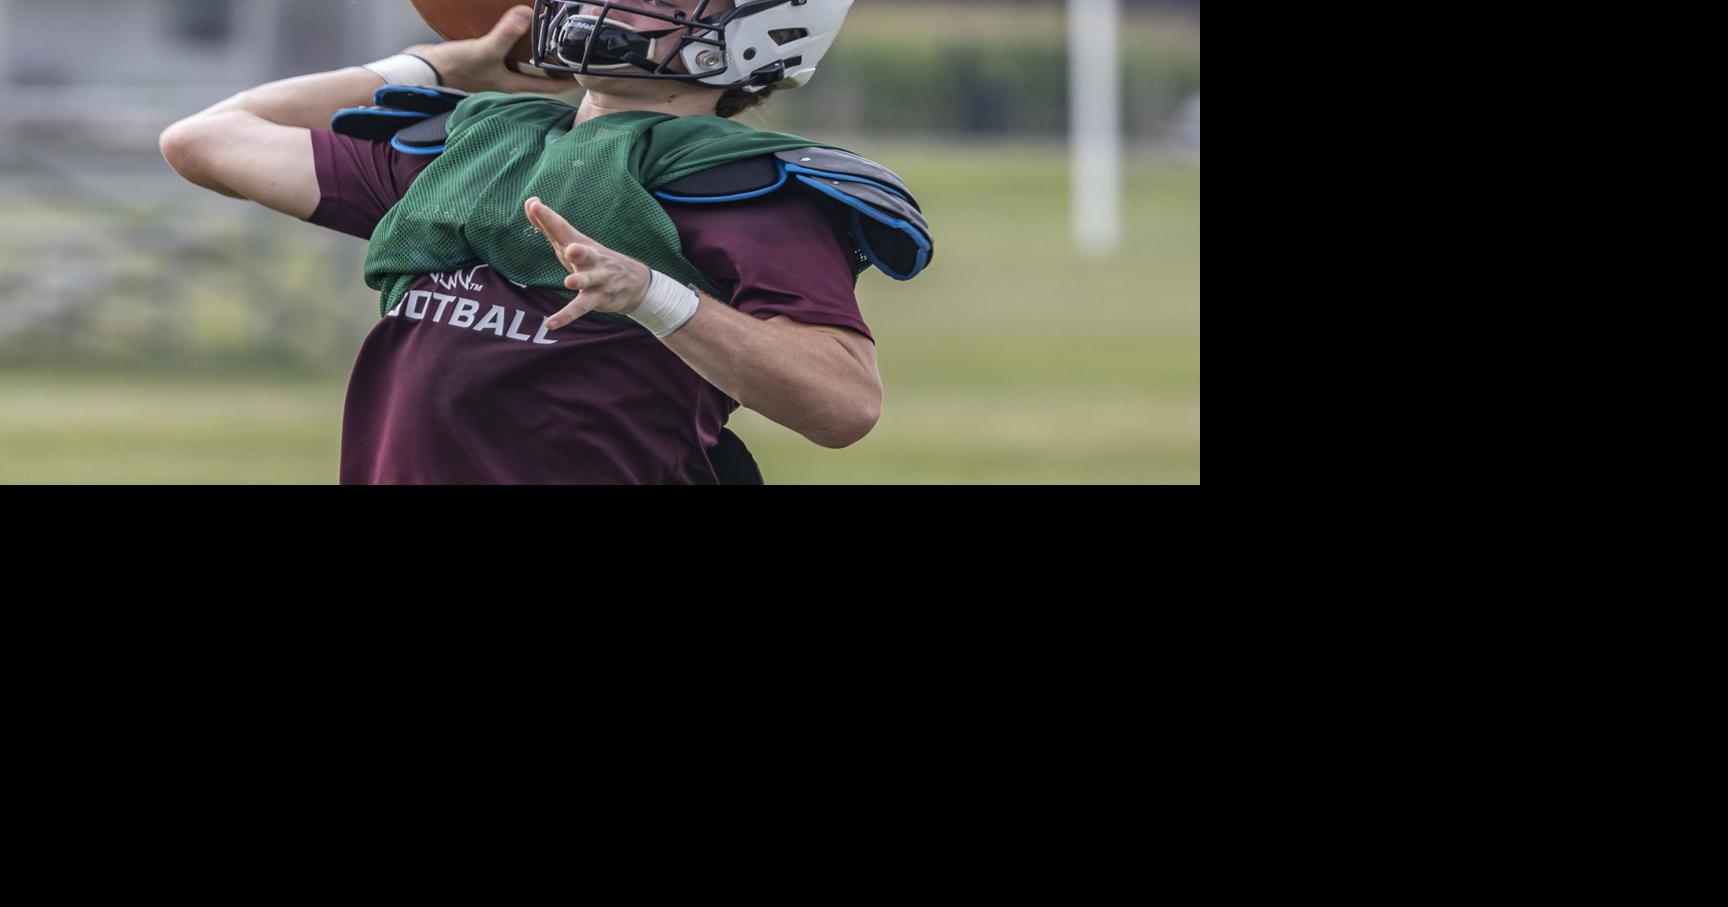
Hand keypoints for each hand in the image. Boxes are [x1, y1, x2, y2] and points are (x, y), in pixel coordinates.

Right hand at [406, 5, 572, 94]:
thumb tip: (527, 14)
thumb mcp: (484, 51)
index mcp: (512, 85)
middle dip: (555, 64)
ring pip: (522, 63)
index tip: (587, 71)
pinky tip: (516, 30)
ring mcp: (494, 72)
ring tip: (550, 38)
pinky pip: (505, 52)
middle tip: (572, 50)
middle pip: (539, 74)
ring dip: (535, 53)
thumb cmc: (453, 69)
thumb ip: (506, 34)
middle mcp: (506, 81)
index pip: (549, 85)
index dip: (569, 79)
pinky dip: (514, 42)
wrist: (421, 72)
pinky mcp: (482, 61)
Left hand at [525, 197, 653, 330]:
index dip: (549, 218)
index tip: (534, 205)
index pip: (563, 229)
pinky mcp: (599, 298)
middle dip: (579, 250)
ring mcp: (598, 279)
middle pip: (585, 252)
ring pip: (589, 280)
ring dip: (581, 280)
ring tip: (570, 282)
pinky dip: (565, 316)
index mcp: (580, 244)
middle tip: (570, 248)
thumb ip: (550, 226)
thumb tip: (530, 202)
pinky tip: (550, 323)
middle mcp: (591, 259)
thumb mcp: (574, 242)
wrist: (636, 282)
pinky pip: (580, 308)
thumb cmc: (595, 260)